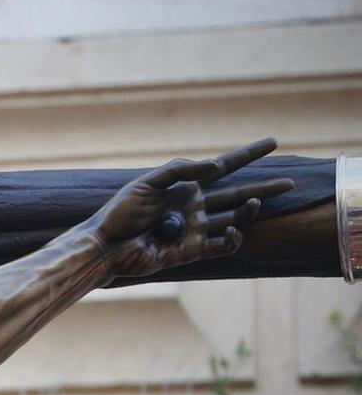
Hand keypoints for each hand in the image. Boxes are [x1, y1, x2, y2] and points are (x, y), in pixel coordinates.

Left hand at [86, 138, 292, 279]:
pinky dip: (234, 237)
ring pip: (234, 219)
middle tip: (289, 183)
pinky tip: (234, 228)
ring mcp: (195, 229)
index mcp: (184, 187)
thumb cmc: (120, 212)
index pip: (223, 167)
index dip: (247, 155)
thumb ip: (181, 171)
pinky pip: (223, 245)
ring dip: (249, 211)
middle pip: (237, 195)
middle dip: (263, 189)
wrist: (106, 247)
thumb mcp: (148, 183)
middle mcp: (193, 207)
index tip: (273, 143)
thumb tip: (216, 165)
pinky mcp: (192, 251)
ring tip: (258, 202)